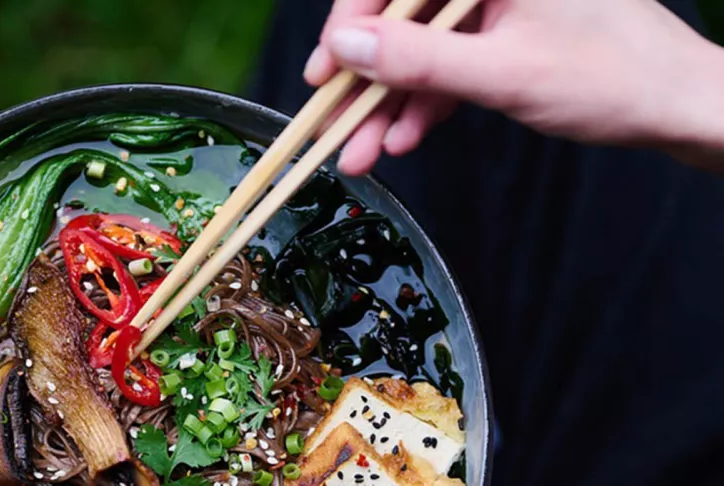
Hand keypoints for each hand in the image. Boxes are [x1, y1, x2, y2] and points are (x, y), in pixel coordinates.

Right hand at [305, 0, 723, 173]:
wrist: (682, 108)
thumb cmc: (613, 78)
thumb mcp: (501, 73)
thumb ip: (418, 60)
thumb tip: (345, 45)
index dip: (350, 24)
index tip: (324, 73)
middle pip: (404, 20)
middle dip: (368, 80)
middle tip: (333, 124)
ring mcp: (498, 5)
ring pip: (423, 49)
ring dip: (391, 104)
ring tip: (363, 152)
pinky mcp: (505, 34)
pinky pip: (450, 64)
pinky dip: (427, 103)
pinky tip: (404, 137)